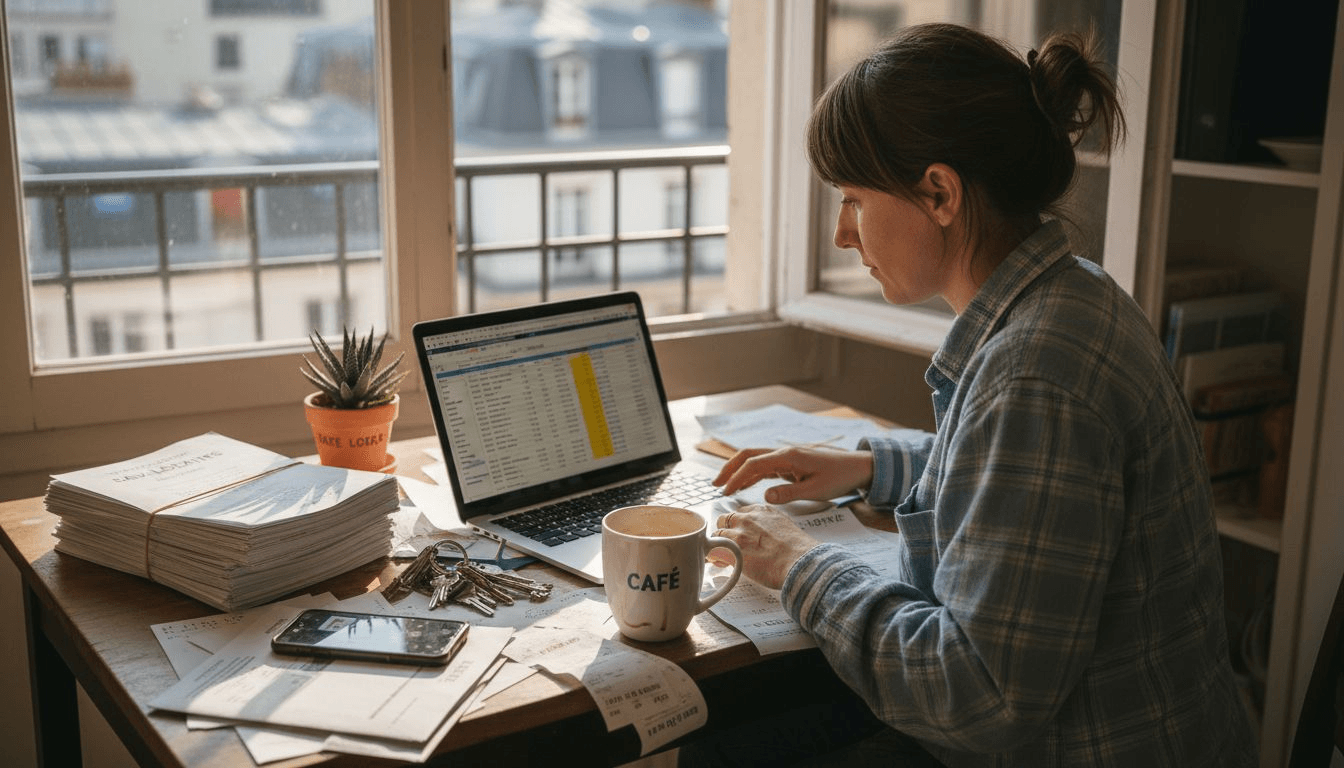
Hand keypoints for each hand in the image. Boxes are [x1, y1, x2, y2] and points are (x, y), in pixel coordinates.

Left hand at [713, 504, 819, 589]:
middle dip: (725, 531)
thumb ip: (771, 527)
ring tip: (723, 555)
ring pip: (716, 534)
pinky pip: (714, 551)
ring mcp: (739, 534)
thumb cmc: (798, 551)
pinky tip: (720, 563)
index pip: (741, 512)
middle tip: (730, 543)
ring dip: (718, 544)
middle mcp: (748, 519)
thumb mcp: (786, 528)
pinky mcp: (732, 550)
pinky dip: (715, 557)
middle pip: (724, 519)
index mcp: (763, 511)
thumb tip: (766, 538)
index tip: (739, 532)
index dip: (738, 524)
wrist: (799, 563)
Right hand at [714, 446, 873, 502]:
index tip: (724, 491)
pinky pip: (766, 467)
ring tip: (725, 486)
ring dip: (739, 471)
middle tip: (715, 485)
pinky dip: (752, 474)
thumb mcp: (815, 489)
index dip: (736, 477)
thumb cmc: (839, 477)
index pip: (753, 463)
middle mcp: (784, 453)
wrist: (857, 468)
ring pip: (755, 460)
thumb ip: (789, 493)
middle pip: (748, 455)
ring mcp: (786, 458)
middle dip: (730, 468)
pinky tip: (745, 485)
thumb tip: (765, 496)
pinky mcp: (790, 464)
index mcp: (788, 456)